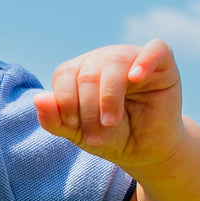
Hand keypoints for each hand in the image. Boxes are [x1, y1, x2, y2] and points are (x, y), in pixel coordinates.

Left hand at [33, 39, 183, 171]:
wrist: (145, 151)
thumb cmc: (110, 138)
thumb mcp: (78, 134)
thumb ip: (54, 119)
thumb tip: (37, 98)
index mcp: (80, 71)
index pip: (64, 74)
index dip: (66, 101)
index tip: (73, 127)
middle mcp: (104, 59)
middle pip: (88, 73)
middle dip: (88, 109)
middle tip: (97, 136)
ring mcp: (133, 58)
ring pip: (115, 63)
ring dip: (109, 97)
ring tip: (111, 123)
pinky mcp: (162, 63)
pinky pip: (155, 49)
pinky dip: (145, 60)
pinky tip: (136, 77)